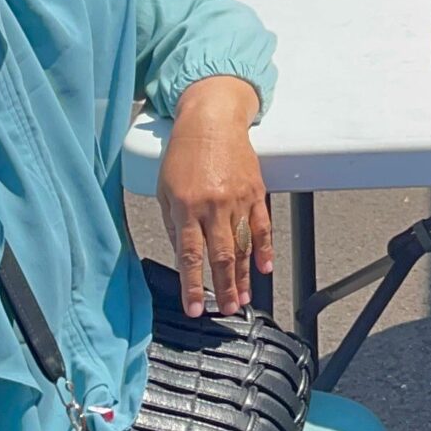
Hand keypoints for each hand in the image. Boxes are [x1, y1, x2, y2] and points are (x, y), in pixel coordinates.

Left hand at [155, 75, 270, 316]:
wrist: (213, 120)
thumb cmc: (184, 152)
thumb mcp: (165, 188)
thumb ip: (174, 224)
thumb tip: (182, 255)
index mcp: (186, 205)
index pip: (190, 254)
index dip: (193, 285)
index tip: (194, 308)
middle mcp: (213, 205)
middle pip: (221, 255)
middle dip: (223, 287)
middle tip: (224, 311)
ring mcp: (238, 199)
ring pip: (243, 246)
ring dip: (244, 276)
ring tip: (242, 299)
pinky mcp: (255, 192)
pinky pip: (262, 226)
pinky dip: (264, 249)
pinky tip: (265, 268)